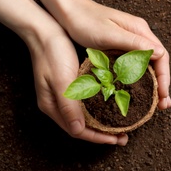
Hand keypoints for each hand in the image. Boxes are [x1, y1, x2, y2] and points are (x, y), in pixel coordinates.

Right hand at [27, 29, 128, 144]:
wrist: (46, 31)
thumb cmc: (52, 54)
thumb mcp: (61, 81)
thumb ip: (69, 106)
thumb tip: (78, 130)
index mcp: (53, 107)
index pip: (78, 131)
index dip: (98, 138)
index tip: (117, 139)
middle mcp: (58, 105)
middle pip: (83, 127)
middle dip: (103, 134)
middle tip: (123, 137)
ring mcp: (64, 96)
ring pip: (86, 117)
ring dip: (103, 123)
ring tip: (121, 126)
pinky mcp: (71, 86)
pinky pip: (87, 104)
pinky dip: (100, 109)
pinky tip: (113, 106)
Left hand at [60, 0, 170, 109]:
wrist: (68, 11)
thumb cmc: (86, 21)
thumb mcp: (110, 34)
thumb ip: (135, 44)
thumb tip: (161, 53)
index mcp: (140, 31)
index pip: (162, 56)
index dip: (164, 77)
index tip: (163, 95)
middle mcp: (139, 36)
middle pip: (158, 63)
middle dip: (162, 84)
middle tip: (163, 105)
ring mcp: (130, 42)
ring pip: (148, 66)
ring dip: (154, 84)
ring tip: (156, 104)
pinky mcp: (120, 48)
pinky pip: (136, 66)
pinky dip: (141, 80)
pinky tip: (140, 92)